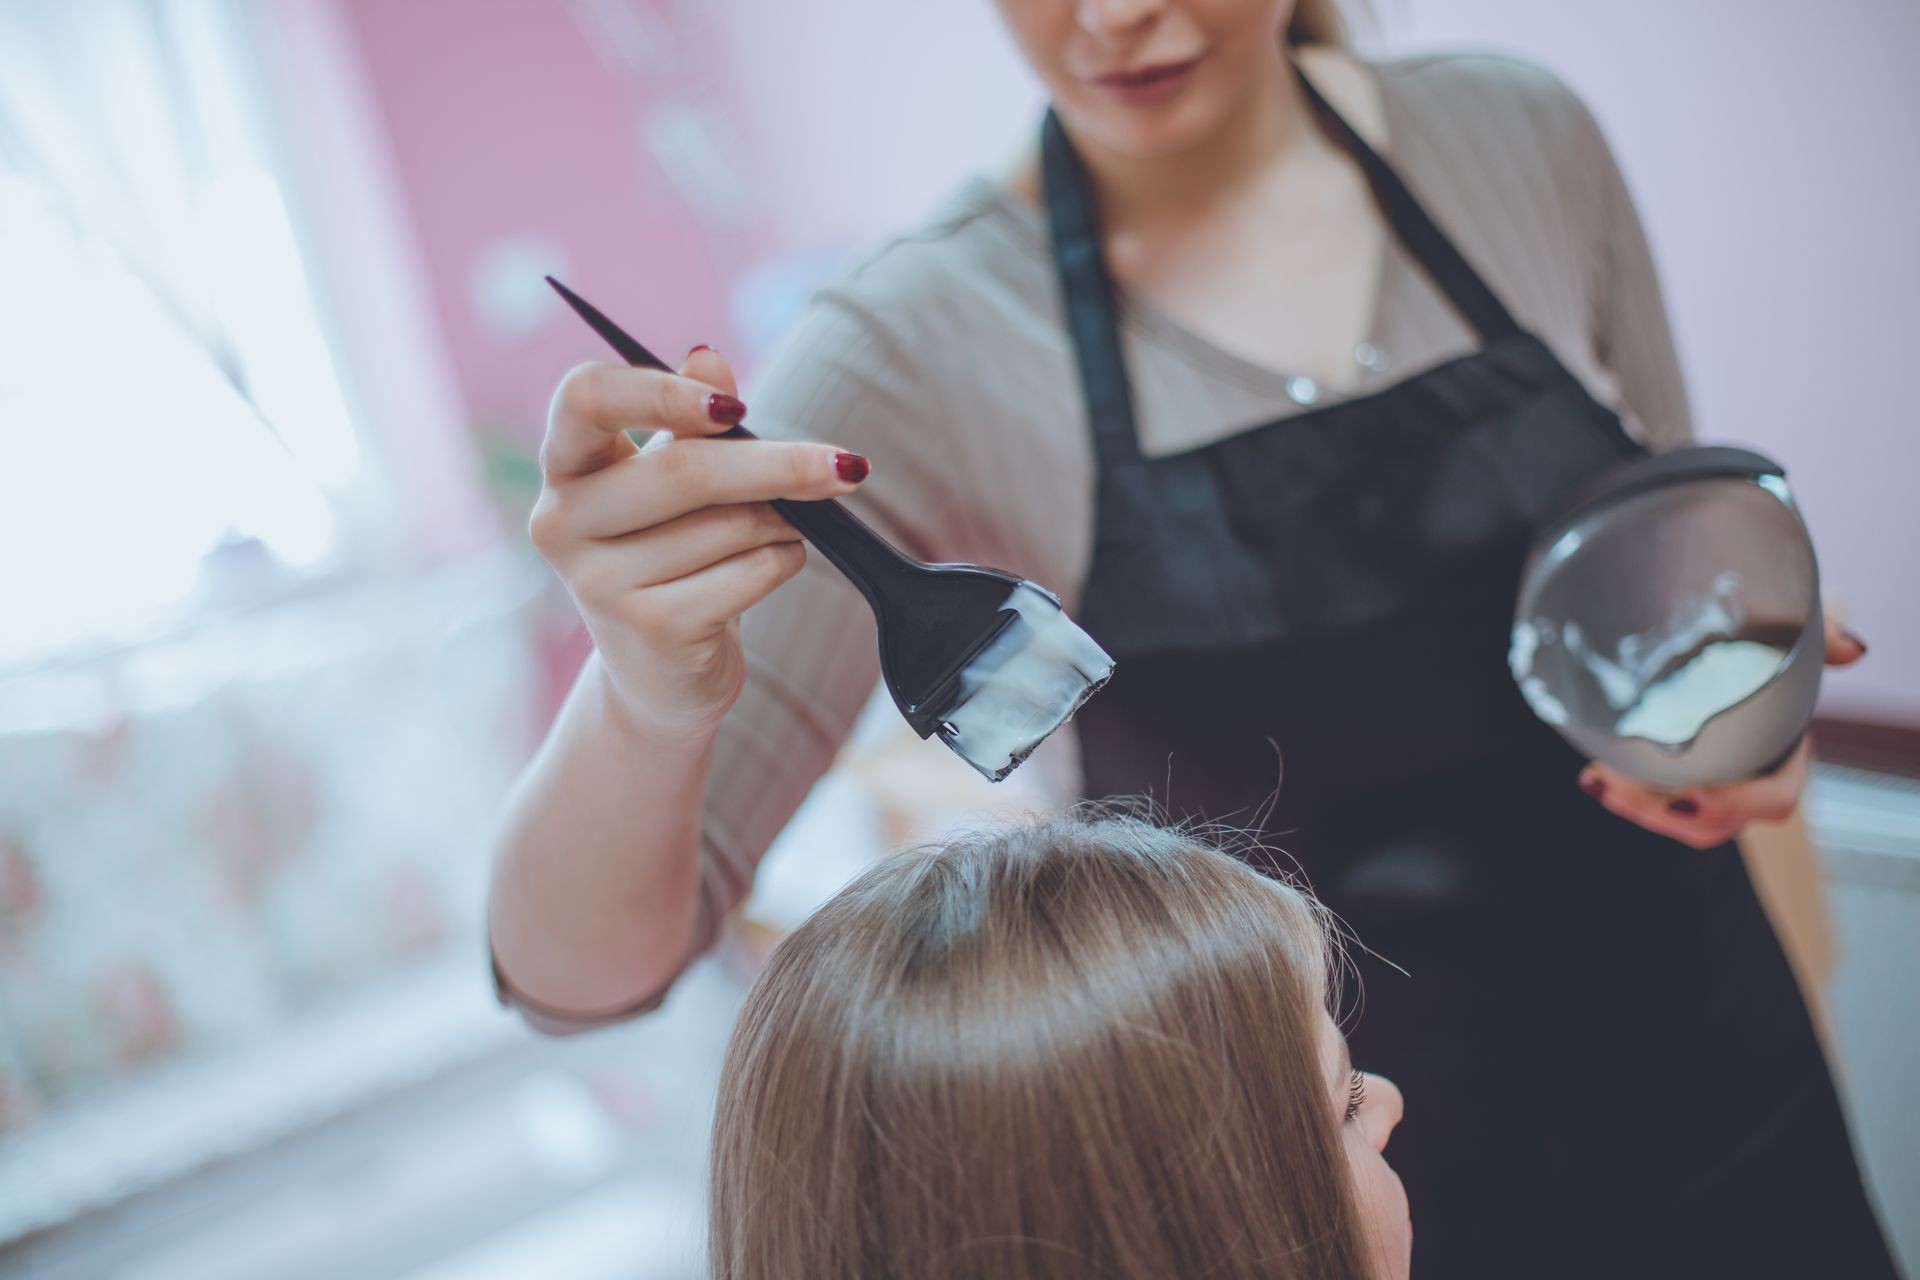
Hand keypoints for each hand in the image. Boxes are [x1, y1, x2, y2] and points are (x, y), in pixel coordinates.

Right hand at [528, 349, 869, 734]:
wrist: (657, 673)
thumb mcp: (675, 479)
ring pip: (732, 524)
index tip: (734, 408)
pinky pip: (751, 573)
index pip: (585, 395)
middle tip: (845, 467)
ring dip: (783, 522)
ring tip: (776, 532)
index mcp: (564, 465)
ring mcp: (598, 583)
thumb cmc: (671, 554)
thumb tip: (708, 357)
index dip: (660, 391)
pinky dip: (782, 564)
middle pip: (686, 468)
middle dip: (780, 465)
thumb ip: (690, 416)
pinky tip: (765, 571)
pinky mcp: (650, 631)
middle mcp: (562, 521)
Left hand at [1575, 617, 1867, 847]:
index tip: (1688, 791)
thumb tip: (1851, 650)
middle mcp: (1752, 783)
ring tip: (1598, 779)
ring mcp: (1717, 792)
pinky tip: (1595, 777)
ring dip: (1638, 808)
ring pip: (1684, 822)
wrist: (1719, 653)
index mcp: (1785, 756)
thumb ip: (1817, 640)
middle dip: (1662, 811)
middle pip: (1714, 821)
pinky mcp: (1681, 787)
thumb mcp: (1787, 637)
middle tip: (1613, 783)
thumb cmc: (1765, 644)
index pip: (1773, 797)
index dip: (1736, 801)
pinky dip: (1628, 798)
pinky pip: (1658, 811)